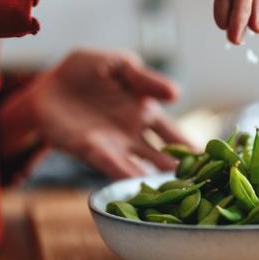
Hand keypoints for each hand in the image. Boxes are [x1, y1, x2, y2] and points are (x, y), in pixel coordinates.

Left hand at [0, 49, 191, 177]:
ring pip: (142, 167)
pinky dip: (125, 175)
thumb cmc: (84, 71)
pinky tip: (138, 185)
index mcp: (146, 111)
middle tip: (205, 187)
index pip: (175, 135)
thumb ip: (144, 79)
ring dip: (157, 181)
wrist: (44, 86)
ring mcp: (113, 145)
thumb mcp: (118, 65)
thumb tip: (176, 94)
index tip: (214, 163)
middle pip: (163, 158)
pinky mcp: (89, 150)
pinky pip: (111, 164)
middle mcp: (133, 135)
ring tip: (178, 194)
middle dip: (182, 173)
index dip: (193, 148)